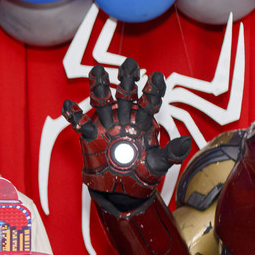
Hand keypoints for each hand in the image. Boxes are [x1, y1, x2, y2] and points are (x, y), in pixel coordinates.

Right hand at [62, 58, 190, 201]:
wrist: (121, 190)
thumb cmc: (141, 174)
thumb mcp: (159, 164)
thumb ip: (171, 153)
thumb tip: (186, 142)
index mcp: (143, 122)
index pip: (149, 102)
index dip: (153, 89)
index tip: (156, 77)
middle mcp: (124, 118)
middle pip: (125, 94)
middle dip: (127, 79)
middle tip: (130, 64)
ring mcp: (106, 125)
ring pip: (102, 102)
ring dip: (99, 87)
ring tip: (97, 71)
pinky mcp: (91, 135)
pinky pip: (80, 123)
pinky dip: (73, 115)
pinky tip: (68, 105)